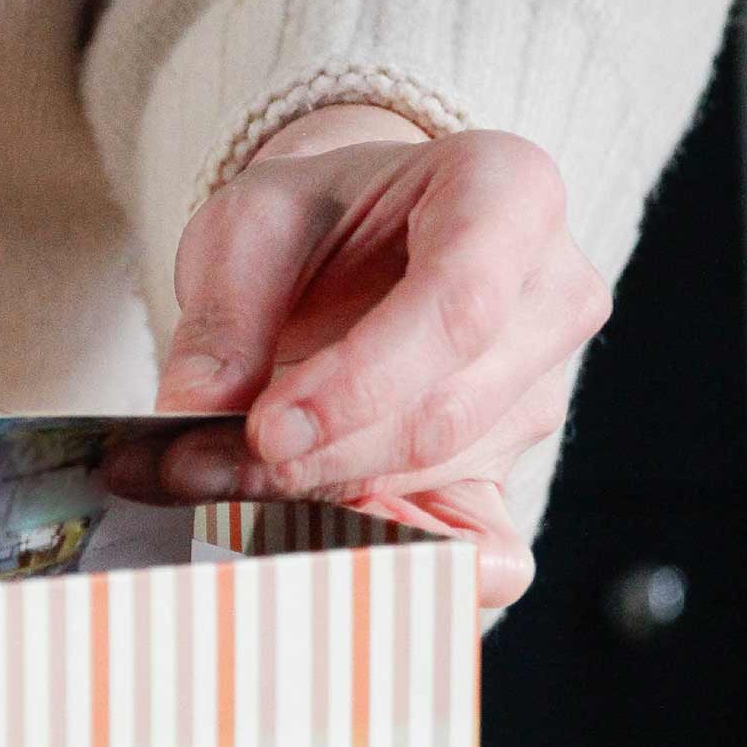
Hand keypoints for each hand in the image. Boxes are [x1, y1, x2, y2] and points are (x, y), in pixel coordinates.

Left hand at [109, 105, 610, 605]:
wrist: (354, 238)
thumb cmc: (316, 218)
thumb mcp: (250, 225)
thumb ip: (226, 317)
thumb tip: (194, 413)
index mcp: (508, 191)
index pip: (457, 303)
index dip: (361, 382)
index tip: (264, 429)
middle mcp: (551, 290)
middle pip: (446, 407)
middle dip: (321, 454)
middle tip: (206, 469)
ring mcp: (544, 383)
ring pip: (443, 470)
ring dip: (328, 492)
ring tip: (224, 482)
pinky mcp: (515, 459)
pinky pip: (488, 537)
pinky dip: (408, 555)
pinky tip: (336, 554)